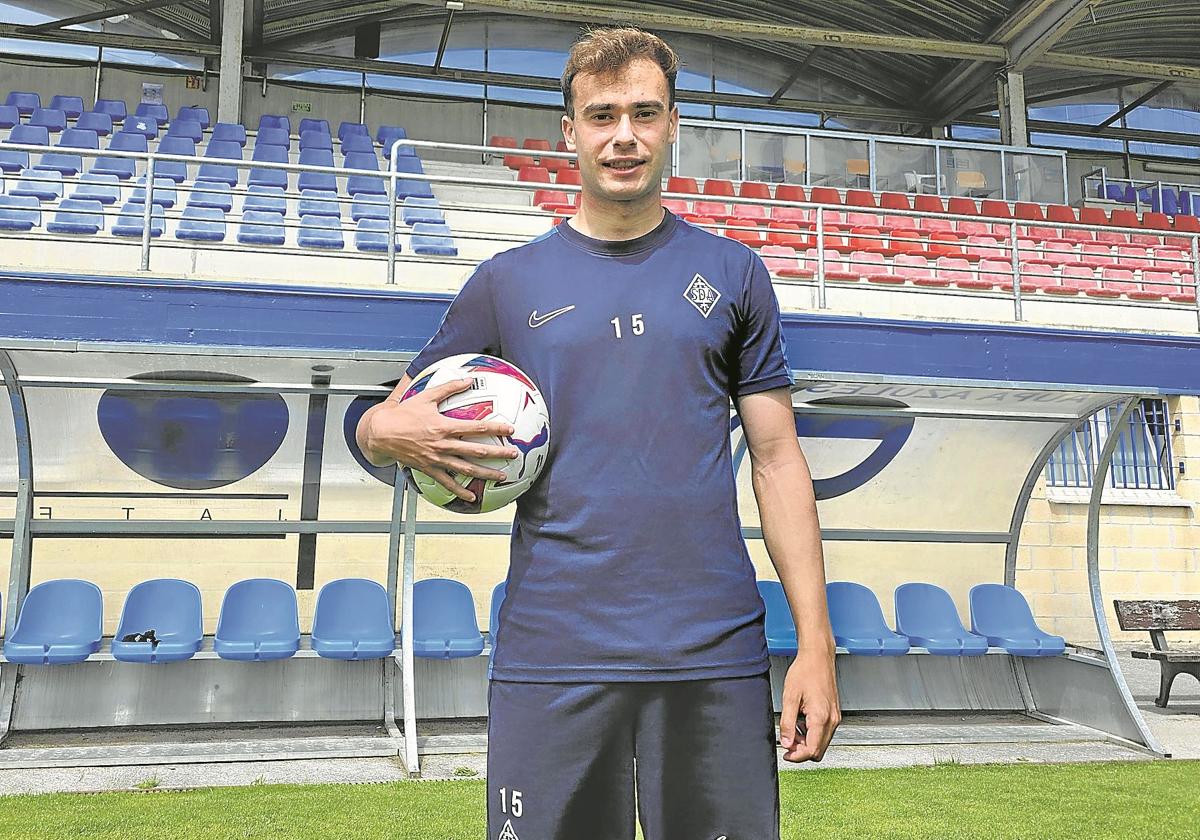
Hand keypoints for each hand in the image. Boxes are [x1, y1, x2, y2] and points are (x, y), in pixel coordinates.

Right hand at [362, 378, 518, 501]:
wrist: (382, 433)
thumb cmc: (403, 414)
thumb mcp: (426, 396)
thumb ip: (449, 388)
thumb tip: (468, 379)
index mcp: (444, 426)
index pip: (476, 428)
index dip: (495, 428)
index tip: (510, 430)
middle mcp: (443, 445)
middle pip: (476, 451)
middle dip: (497, 453)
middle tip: (513, 455)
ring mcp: (436, 459)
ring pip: (466, 469)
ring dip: (485, 474)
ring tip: (501, 476)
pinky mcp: (429, 468)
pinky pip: (447, 483)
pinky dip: (460, 491)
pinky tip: (471, 498)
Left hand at [779, 648, 840, 762]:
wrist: (818, 657)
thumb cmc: (805, 671)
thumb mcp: (790, 697)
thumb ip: (787, 722)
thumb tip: (786, 742)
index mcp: (821, 717)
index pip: (812, 750)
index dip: (797, 756)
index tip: (786, 754)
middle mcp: (832, 720)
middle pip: (819, 750)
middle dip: (802, 750)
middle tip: (787, 740)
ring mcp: (835, 717)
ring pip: (821, 742)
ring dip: (806, 741)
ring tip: (793, 727)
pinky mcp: (834, 713)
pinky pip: (824, 732)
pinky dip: (812, 733)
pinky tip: (801, 721)